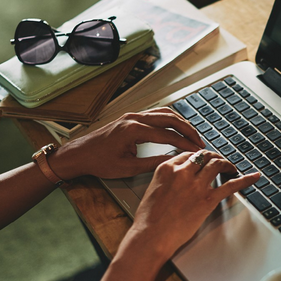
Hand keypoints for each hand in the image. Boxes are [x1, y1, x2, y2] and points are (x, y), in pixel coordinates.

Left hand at [50, 108, 205, 179]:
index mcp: (133, 130)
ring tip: (192, 135)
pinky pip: (156, 114)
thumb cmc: (98, 161)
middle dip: (188, 130)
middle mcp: (134, 118)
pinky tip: (177, 127)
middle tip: (200, 142)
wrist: (79, 154)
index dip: (185, 144)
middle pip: (170, 119)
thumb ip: (154, 163)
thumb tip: (174, 161)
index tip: (197, 151)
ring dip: (180, 123)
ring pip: (164, 113)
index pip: (168, 135)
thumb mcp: (128, 168)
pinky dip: (170, 119)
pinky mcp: (131, 117)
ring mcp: (132, 115)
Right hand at [128, 150, 260, 257]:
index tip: (203, 161)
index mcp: (167, 168)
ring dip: (227, 164)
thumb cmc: (148, 219)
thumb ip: (166, 180)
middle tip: (219, 161)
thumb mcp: (153, 190)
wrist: (151, 236)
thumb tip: (176, 181)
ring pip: (217, 164)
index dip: (198, 157)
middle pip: (204, 156)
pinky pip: (231, 185)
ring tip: (231, 168)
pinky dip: (245, 179)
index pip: (187, 155)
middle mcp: (183, 172)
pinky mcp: (208, 199)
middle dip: (214, 157)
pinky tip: (253, 177)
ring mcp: (197, 185)